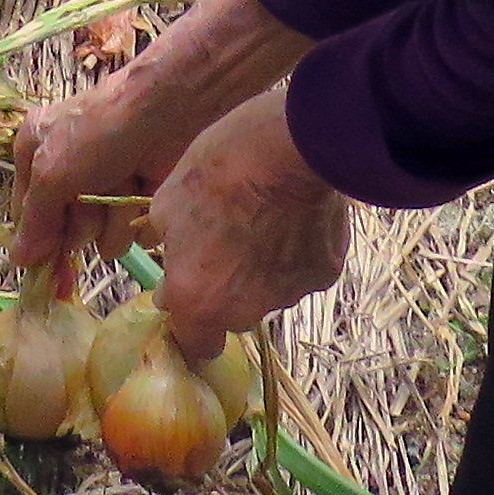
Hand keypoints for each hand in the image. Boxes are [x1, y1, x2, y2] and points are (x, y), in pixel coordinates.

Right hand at [8, 74, 174, 286]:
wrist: (166, 110)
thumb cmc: (98, 133)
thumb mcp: (52, 172)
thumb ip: (35, 219)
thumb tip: (18, 262)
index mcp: (36, 154)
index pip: (27, 214)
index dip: (40, 242)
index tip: (48, 270)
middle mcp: (69, 172)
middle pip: (68, 232)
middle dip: (84, 222)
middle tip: (93, 200)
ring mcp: (107, 188)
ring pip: (104, 239)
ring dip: (114, 218)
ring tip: (124, 185)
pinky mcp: (140, 199)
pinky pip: (135, 234)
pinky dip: (140, 216)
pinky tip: (145, 187)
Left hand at [147, 87, 352, 355]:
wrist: (288, 147)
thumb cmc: (218, 170)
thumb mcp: (167, 206)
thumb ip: (169, 253)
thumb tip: (173, 278)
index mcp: (199, 300)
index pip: (195, 347)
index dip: (190, 325)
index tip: (188, 298)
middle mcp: (245, 310)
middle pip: (233, 315)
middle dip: (226, 289)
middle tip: (225, 241)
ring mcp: (289, 294)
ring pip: (270, 292)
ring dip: (262, 268)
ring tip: (263, 218)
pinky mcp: (325, 273)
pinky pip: (302, 270)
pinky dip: (296, 253)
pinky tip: (293, 215)